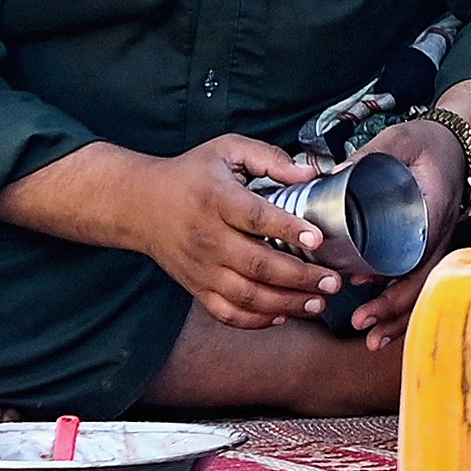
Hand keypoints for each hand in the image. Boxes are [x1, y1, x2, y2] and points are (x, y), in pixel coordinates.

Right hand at [132, 138, 341, 329]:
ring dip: (285, 304)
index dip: (289, 229)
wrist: (138, 204)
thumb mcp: (227, 150)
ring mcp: (201, 268)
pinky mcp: (195, 286)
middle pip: (257, 265)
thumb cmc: (189, 175)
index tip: (319, 239)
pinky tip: (283, 315)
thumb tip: (311, 173)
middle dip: (300, 277)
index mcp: (217, 200)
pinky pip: (225, 312)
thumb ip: (270, 158)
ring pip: (245, 295)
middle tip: (333, 282)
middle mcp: (208, 239)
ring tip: (318, 304)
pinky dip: (254, 320)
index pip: (256, 218)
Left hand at [341, 118, 470, 344]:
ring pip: (423, 288)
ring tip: (372, 341)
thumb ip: (369, 156)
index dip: (397, 275)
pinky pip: (418, 283)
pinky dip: (402, 306)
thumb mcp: (399, 141)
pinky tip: (380, 323)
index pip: (421, 250)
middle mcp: (439, 234)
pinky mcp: (426, 248)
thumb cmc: (426, 143)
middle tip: (363, 326)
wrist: (455, 143)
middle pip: (423, 281)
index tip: (365, 289)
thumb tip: (332, 176)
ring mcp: (435, 244)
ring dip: (400, 317)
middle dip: (395, 309)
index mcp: (434, 210)